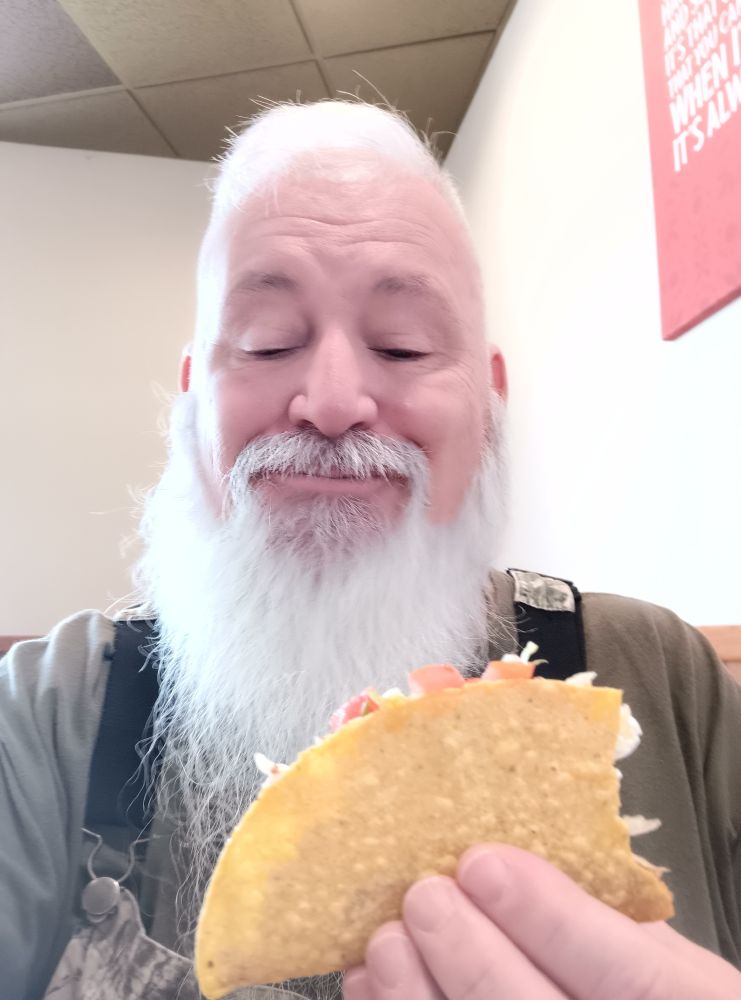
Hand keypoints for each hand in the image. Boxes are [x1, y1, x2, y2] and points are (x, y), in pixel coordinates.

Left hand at [342, 844, 739, 998]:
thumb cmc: (654, 995)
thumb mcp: (665, 955)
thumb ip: (610, 914)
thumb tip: (515, 853)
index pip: (626, 972)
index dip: (552, 920)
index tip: (482, 863)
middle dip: (472, 956)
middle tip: (424, 896)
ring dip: (423, 998)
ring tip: (388, 940)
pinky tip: (374, 987)